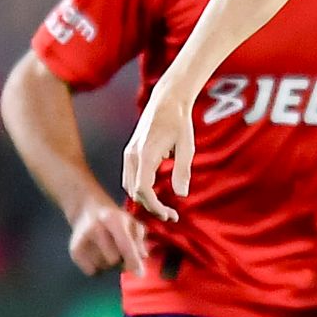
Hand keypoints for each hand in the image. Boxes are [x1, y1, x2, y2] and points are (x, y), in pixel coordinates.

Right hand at [68, 194, 148, 275]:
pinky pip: (92, 272)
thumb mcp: (131, 222)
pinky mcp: (74, 251)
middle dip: (120, 260)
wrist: (86, 211)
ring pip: (103, 267)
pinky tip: (96, 254)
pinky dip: (97, 267)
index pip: (124, 245)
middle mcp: (95, 229)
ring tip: (106, 250)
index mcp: (113, 219)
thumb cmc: (114, 219)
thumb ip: (139, 239)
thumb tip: (142, 256)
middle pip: (114, 260)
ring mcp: (82, 240)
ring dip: (109, 264)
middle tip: (120, 252)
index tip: (140, 273)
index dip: (133, 260)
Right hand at [123, 88, 194, 221]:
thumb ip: (182, 171)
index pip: (143, 189)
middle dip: (151, 207)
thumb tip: (182, 195)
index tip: (169, 215)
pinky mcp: (130, 153)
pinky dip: (140, 190)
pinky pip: (130, 178)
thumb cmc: (180, 122)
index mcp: (146, 154)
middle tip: (171, 216)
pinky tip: (155, 195)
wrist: (167, 101)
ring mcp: (129, 154)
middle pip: (135, 192)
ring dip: (144, 200)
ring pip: (130, 187)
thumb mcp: (187, 146)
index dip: (154, 206)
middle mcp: (132, 155)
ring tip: (165, 209)